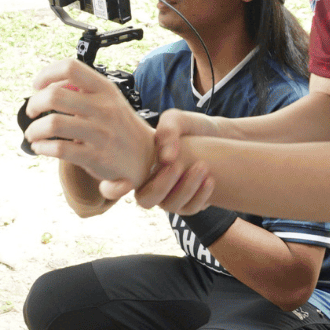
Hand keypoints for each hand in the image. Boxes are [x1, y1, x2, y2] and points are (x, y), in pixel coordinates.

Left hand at [23, 59, 155, 186]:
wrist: (147, 157)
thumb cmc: (120, 127)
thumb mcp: (109, 100)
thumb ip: (83, 90)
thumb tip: (49, 84)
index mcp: (105, 89)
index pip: (71, 68)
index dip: (47, 73)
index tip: (37, 85)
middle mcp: (103, 108)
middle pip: (55, 95)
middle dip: (34, 104)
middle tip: (31, 112)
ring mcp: (100, 133)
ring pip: (53, 124)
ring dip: (34, 130)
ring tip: (33, 134)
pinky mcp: (95, 156)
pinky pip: (59, 149)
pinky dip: (42, 148)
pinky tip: (41, 148)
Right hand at [97, 109, 223, 208]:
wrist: (218, 137)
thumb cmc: (190, 128)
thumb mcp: (177, 119)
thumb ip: (168, 129)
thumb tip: (165, 158)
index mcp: (136, 168)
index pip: (111, 187)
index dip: (113, 189)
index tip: (127, 182)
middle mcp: (148, 187)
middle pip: (145, 200)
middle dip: (161, 186)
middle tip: (178, 165)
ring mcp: (168, 198)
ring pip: (170, 206)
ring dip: (186, 189)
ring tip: (202, 166)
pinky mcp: (188, 204)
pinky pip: (190, 209)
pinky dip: (201, 196)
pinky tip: (210, 179)